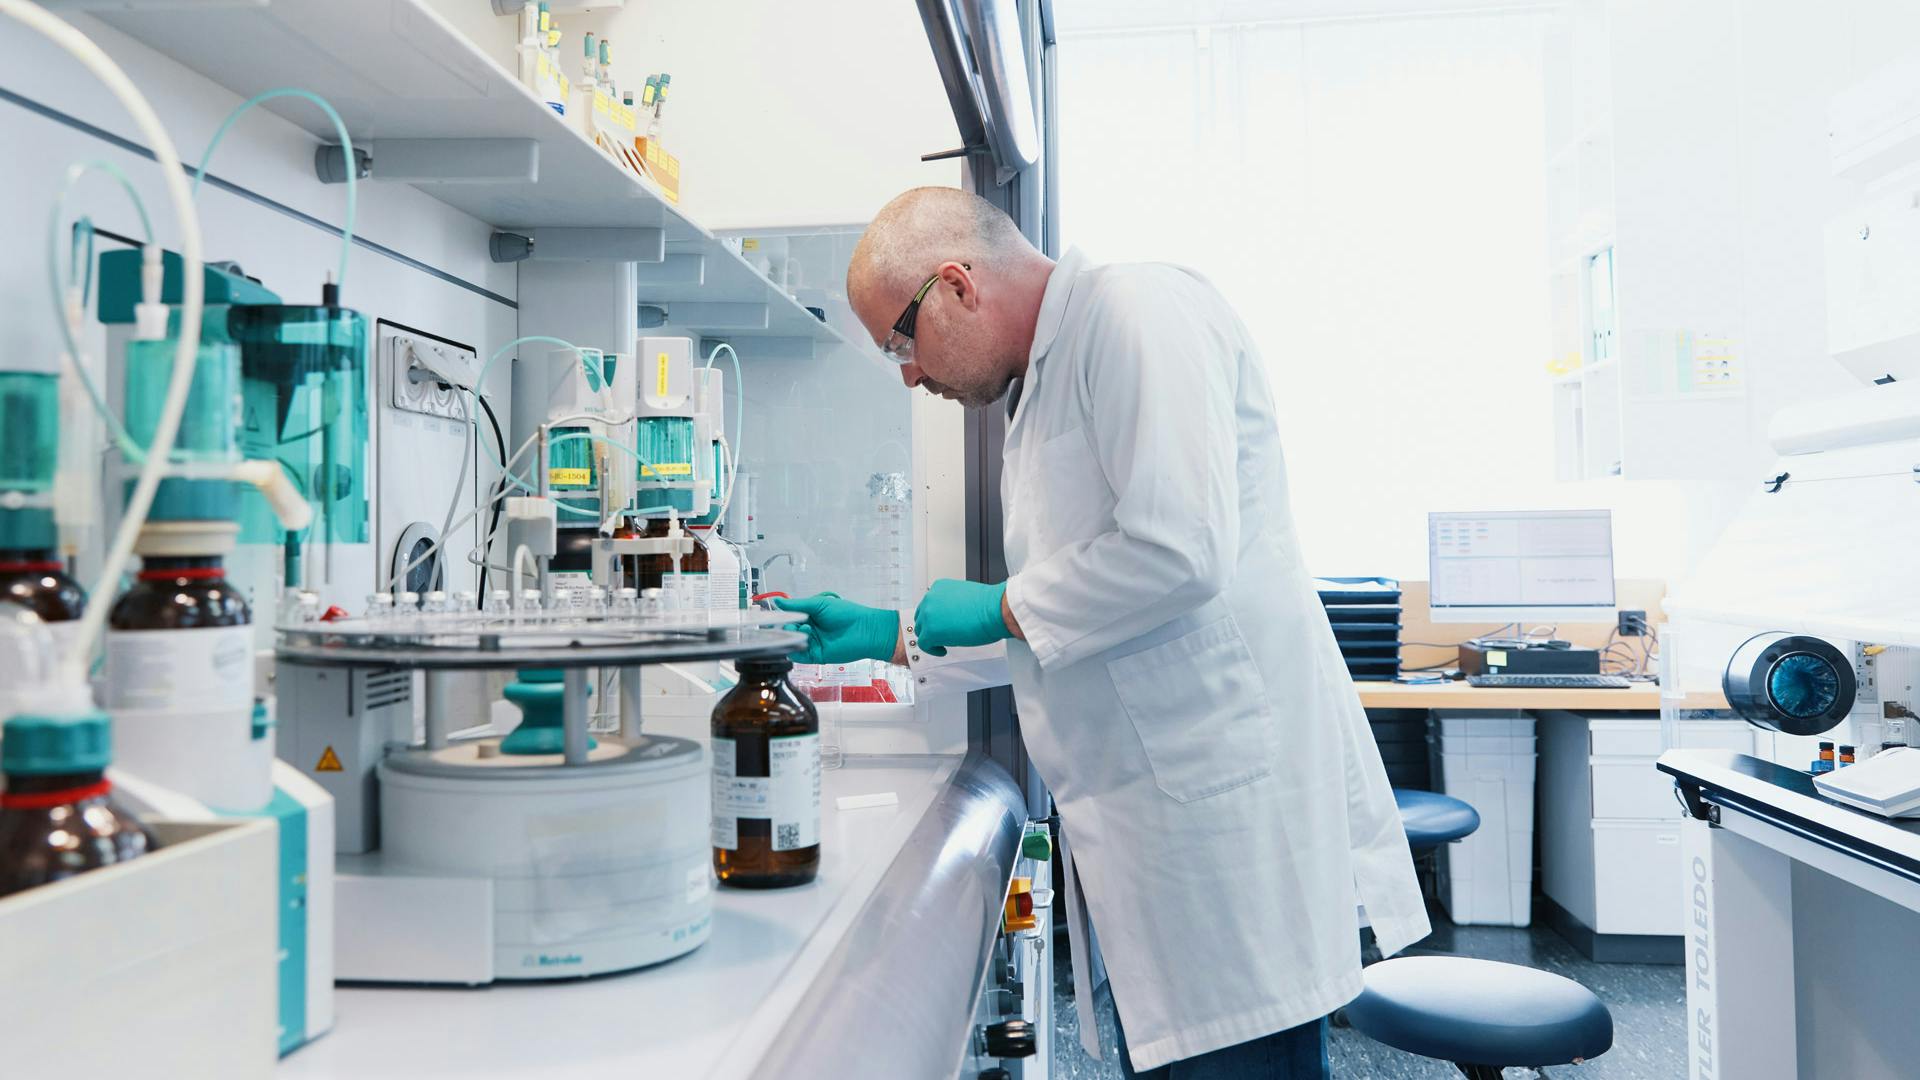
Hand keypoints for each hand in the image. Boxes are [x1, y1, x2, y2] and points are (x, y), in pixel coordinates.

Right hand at [773, 593, 900, 664]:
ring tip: (804, 629)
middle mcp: (810, 630)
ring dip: (793, 636)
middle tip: (791, 624)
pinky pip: (799, 656)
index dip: (781, 617)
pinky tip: (801, 641)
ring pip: (792, 642)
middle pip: (789, 631)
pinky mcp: (816, 656)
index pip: (789, 617)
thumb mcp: (818, 604)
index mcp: (810, 616)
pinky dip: (795, 650)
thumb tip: (776, 601)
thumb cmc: (846, 614)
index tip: (773, 614)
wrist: (864, 630)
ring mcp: (813, 643)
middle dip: (787, 627)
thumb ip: (796, 605)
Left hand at [913, 579, 1009, 656]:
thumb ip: (952, 603)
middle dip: (930, 627)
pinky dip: (933, 649)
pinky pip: (924, 644)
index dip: (934, 617)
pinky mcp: (931, 631)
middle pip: (921, 617)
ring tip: (943, 643)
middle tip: (941, 635)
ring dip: (931, 638)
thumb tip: (951, 615)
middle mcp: (931, 598)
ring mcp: (929, 615)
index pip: (928, 604)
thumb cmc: (988, 604)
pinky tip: (943, 650)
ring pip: (921, 631)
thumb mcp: (964, 596)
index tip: (940, 623)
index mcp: (939, 588)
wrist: (994, 610)